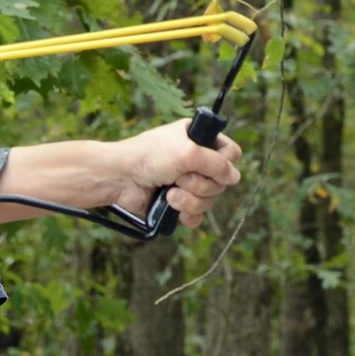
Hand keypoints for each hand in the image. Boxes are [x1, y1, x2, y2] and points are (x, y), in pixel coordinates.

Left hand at [111, 120, 242, 227]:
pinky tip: (172, 207)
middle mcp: (195, 161)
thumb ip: (217, 164)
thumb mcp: (188, 153)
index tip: (212, 163)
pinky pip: (197, 216)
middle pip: (221, 181)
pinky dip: (187, 214)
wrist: (119, 179)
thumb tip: (235, 178)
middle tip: (179, 177)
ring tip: (169, 193)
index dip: (226, 162)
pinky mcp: (177, 204)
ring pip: (209, 200)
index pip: (231, 153)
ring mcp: (186, 184)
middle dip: (201, 183)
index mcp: (198, 139)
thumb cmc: (148, 157)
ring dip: (191, 199)